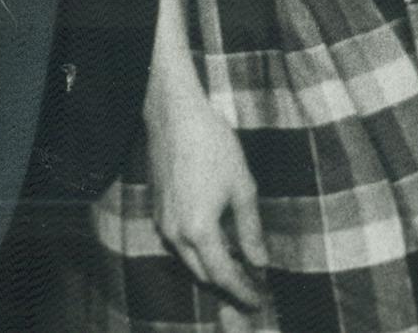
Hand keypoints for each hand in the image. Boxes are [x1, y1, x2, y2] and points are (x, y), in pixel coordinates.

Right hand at [143, 77, 265, 315]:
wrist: (175, 115)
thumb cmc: (213, 145)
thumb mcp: (242, 186)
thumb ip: (250, 229)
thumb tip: (260, 261)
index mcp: (198, 230)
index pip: (222, 274)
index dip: (242, 290)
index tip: (259, 300)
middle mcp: (174, 234)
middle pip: (202, 274)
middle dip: (227, 284)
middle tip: (252, 287)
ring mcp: (162, 223)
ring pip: (188, 260)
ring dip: (212, 268)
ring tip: (238, 267)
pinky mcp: (157, 211)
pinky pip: (179, 244)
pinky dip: (198, 251)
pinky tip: (216, 242)